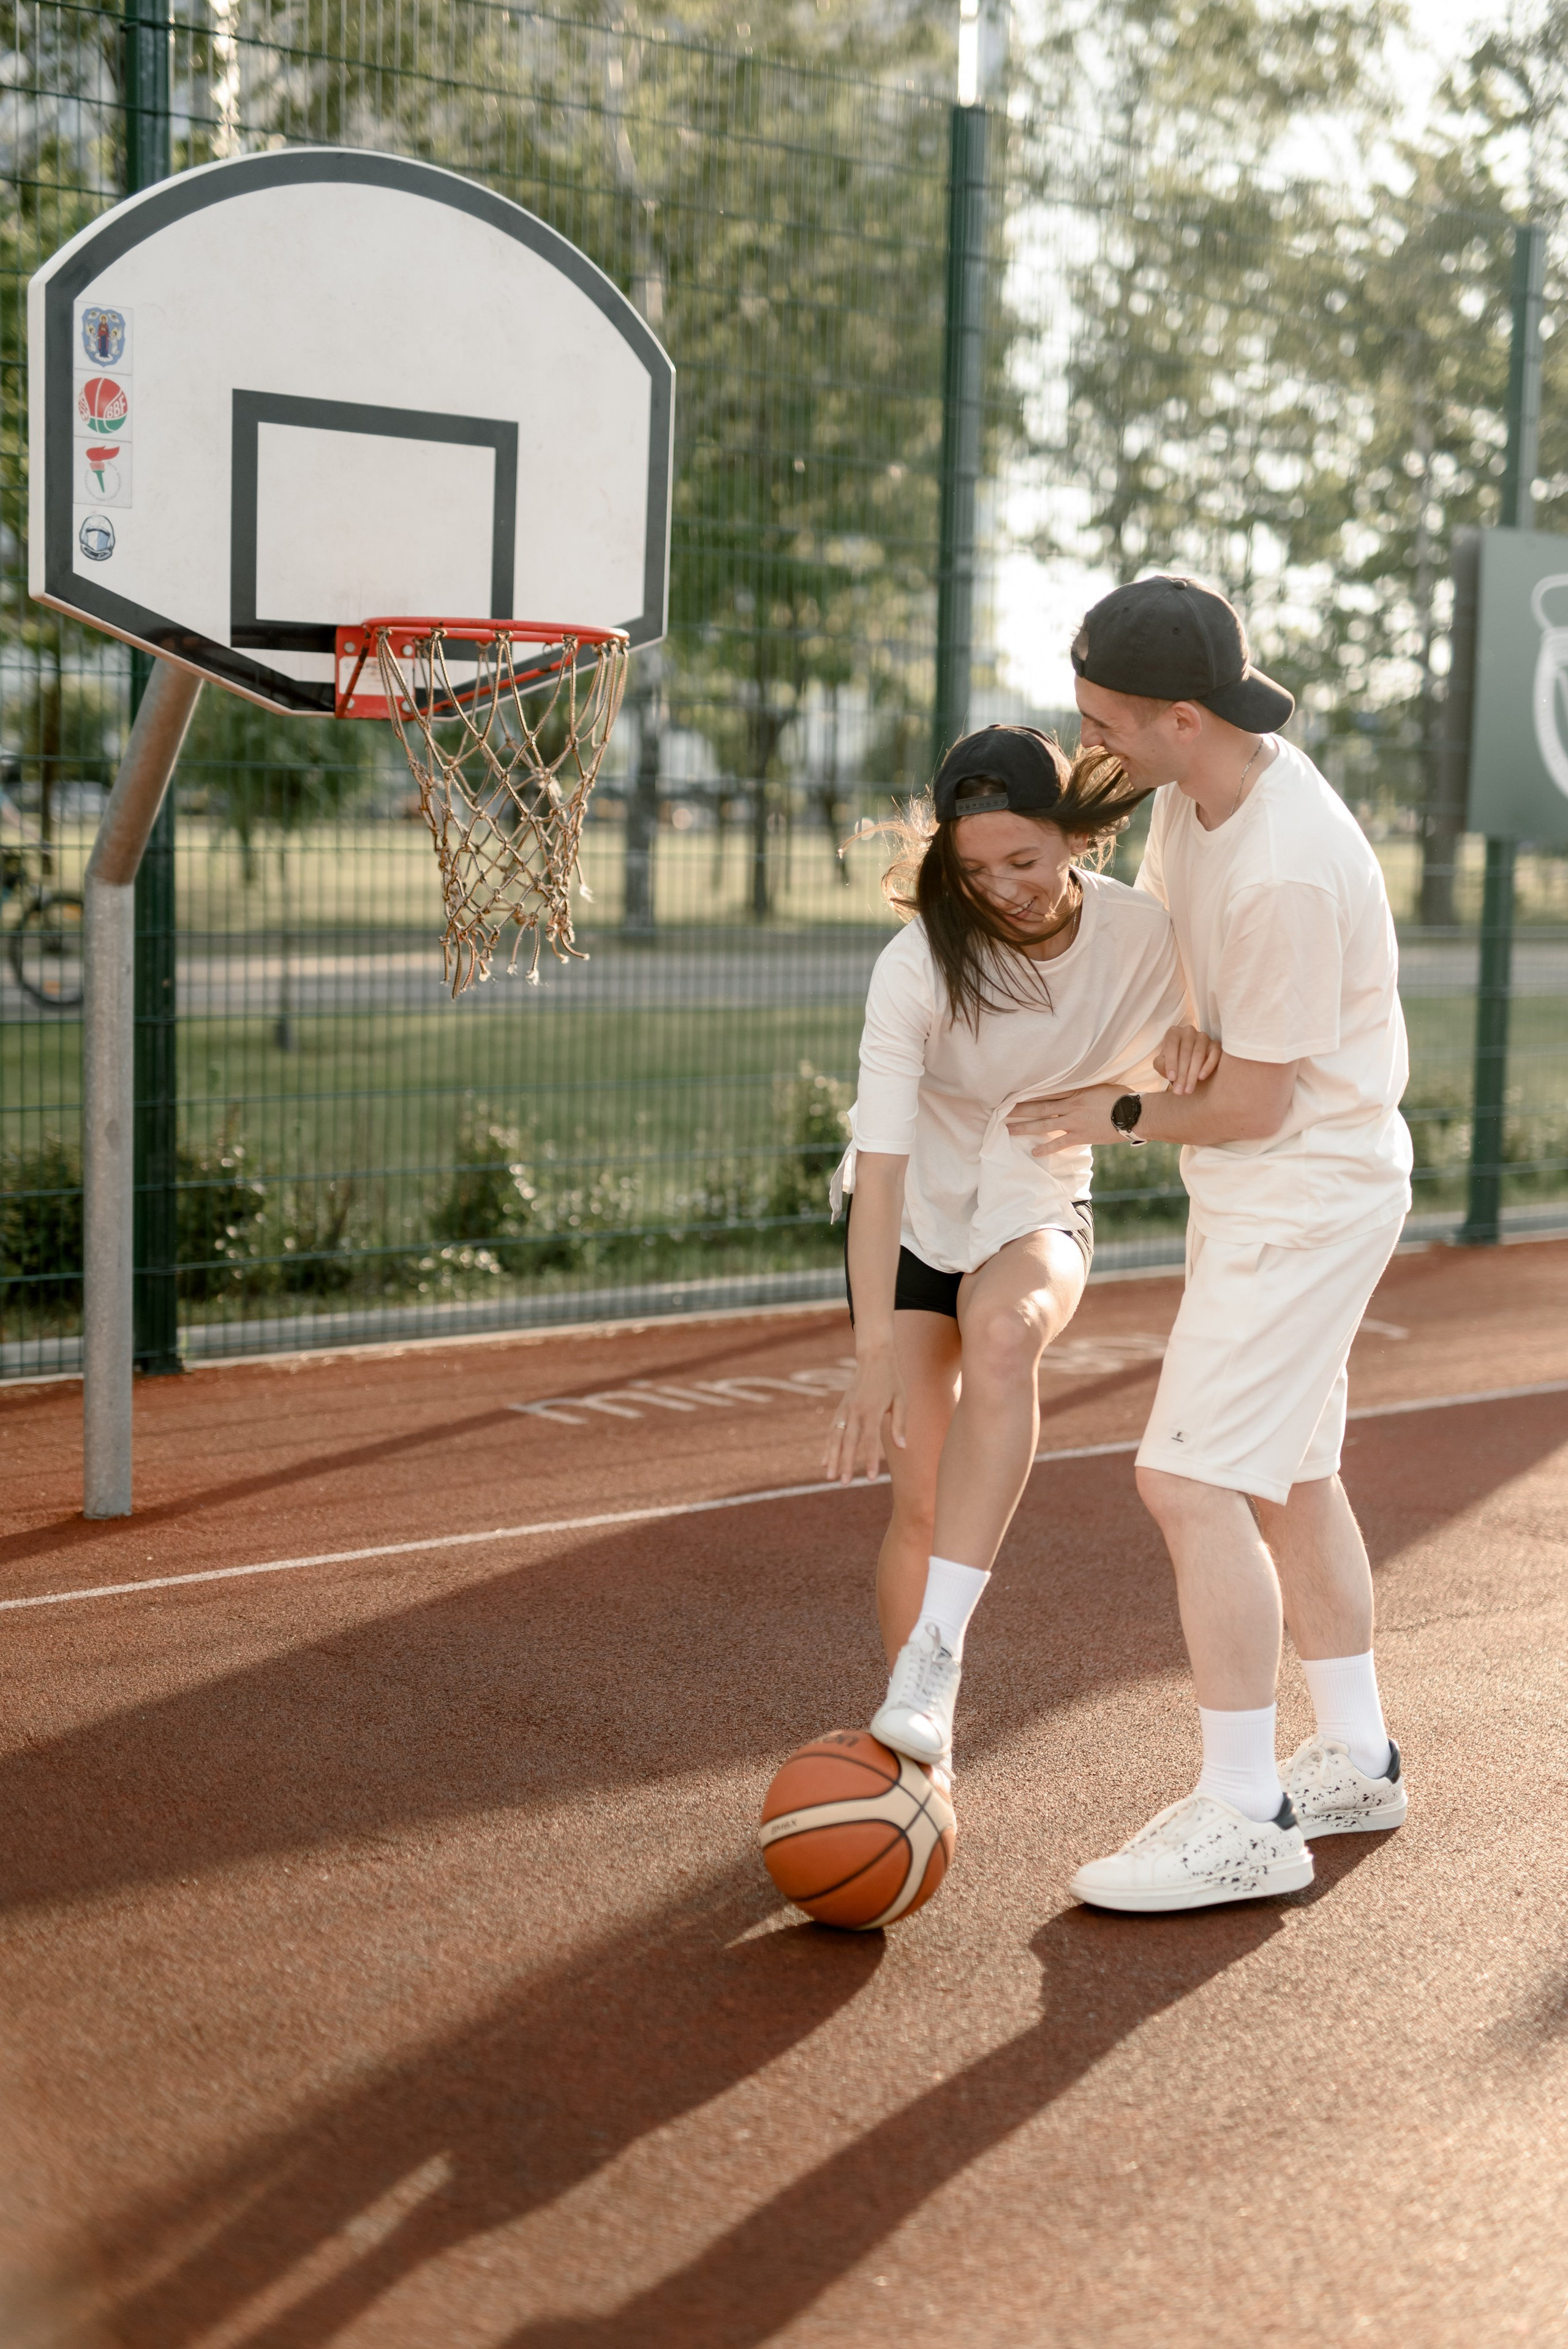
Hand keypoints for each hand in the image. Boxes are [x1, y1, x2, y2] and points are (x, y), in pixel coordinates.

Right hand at [823, 1340, 904, 1484]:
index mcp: (872, 1411)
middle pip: (848, 1442)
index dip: (869, 1460)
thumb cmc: (892, 1381)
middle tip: (843, 1483)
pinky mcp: (841, 1408)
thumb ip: (900, 1425)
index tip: (870, 1478)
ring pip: (835, 1438)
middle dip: (845, 1464)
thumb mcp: (901, 1401)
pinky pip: (831, 1430)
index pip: (870, 1441)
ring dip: (831, 1458)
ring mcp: (845, 1410)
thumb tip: (902, 1447)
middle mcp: (855, 1411)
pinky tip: (824, 1460)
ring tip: (828, 1477)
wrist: (875, 1358)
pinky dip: (827, 1446)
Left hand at [1005, 1082, 1124, 1151]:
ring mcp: (1074, 1122)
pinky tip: (1034, 1151)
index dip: (1028, 1095)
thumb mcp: (1099, 1087)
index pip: (1046, 1093)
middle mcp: (1070, 1106)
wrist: (1134, 1113)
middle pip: (1039, 1107)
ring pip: (1044, 1124)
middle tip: (1001, 1112)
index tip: (1013, 1096)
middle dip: (1019, 1110)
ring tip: (1009, 1130)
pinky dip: (1046, 1147)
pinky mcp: (1081, 1136)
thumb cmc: (1121, 1097)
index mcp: (1075, 1092)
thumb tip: (1074, 1092)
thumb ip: (1084, 1090)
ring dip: (1025, 1127)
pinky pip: (1060, 1143)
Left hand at [1152, 1023, 1220, 1094]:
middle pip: (1185, 1052)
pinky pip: (1214, 1054)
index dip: (1171, 1062)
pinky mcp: (1215, 1044)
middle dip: (1182, 1074)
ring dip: (1193, 1074)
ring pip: (1198, 1054)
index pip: (1172, 1045)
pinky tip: (1201, 1077)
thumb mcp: (1162, 1062)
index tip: (1171, 1078)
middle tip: (1180, 1090)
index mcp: (1173, 1033)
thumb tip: (1170, 1071)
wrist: (1188, 1061)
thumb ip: (1160, 1064)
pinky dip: (1208, 1066)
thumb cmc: (1173, 1060)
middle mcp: (1188, 1031)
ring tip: (1188, 1089)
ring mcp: (1203, 1036)